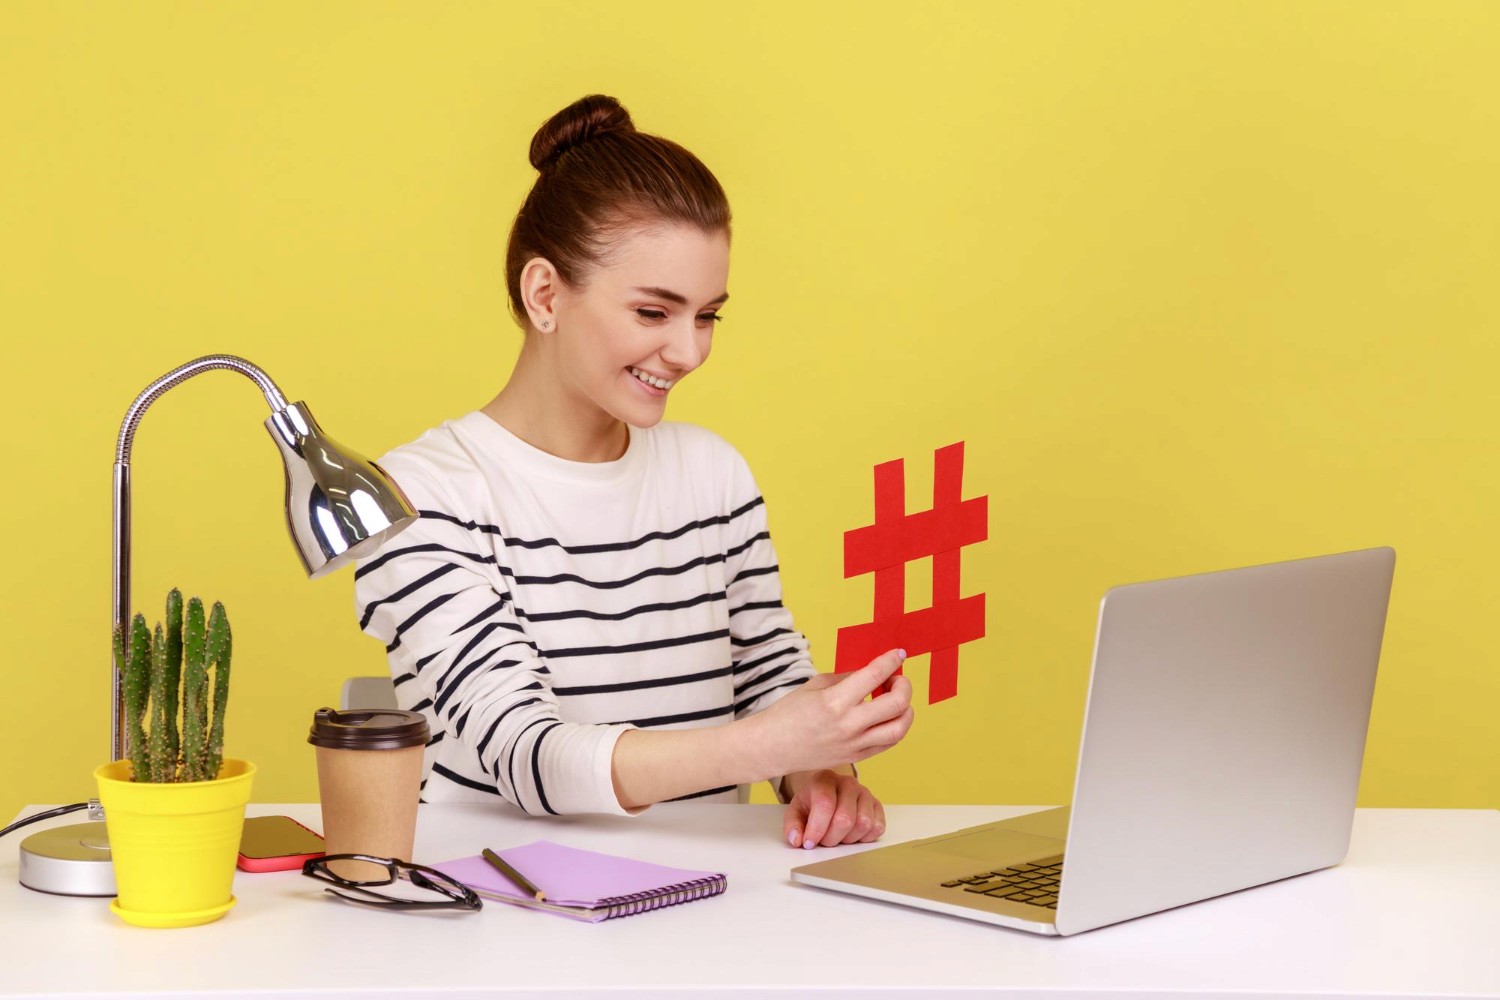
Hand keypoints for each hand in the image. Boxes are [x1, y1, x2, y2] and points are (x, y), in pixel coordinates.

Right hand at [743, 649, 913, 777]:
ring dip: (906, 710)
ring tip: (896, 700)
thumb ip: (846, 678)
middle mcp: (848, 724)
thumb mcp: (815, 685)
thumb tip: (871, 672)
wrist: (771, 747)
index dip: (891, 661)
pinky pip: (887, 744)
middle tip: (897, 679)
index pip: (874, 675)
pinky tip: (887, 717)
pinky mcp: (855, 758)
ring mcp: (854, 744)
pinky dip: (894, 727)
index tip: (899, 654)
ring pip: (898, 728)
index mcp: (835, 701)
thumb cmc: (788, 712)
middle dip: (904, 686)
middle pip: (896, 704)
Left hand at [783, 769, 886, 848]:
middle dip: (831, 838)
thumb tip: (797, 839)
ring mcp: (865, 793)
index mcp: (825, 779)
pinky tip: (851, 834)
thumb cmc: (812, 802)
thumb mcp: (796, 810)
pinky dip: (864, 838)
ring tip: (837, 836)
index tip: (809, 842)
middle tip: (823, 841)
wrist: (828, 792)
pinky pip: (877, 827)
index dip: (817, 828)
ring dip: (848, 839)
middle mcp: (848, 783)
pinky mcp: (877, 805)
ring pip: (863, 824)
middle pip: (845, 818)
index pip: (825, 803)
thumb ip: (792, 825)